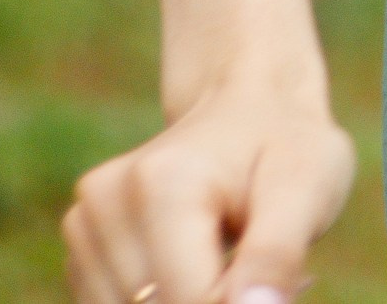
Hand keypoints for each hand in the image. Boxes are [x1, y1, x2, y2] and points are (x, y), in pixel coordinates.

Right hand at [63, 77, 353, 303]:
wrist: (250, 103)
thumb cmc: (286, 145)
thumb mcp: (305, 188)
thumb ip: (277, 257)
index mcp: (163, 185)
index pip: (191, 303)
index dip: (237, 303)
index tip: (265, 273)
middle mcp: (107, 201)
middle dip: (212, 299)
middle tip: (245, 255)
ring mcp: (85, 221)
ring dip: (183, 300)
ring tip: (223, 254)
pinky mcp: (82, 241)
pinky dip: (156, 300)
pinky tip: (192, 261)